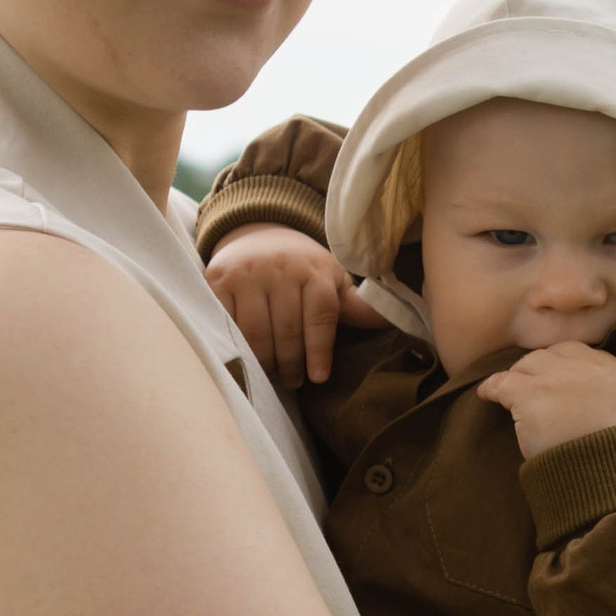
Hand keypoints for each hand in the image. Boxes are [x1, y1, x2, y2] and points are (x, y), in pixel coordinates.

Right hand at [206, 228, 383, 386]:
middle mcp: (281, 268)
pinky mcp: (217, 280)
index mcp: (315, 270)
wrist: (258, 232)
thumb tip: (398, 324)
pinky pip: (225, 321)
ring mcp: (247, 273)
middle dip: (291, 363)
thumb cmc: (303, 267)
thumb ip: (358, 306)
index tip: (318, 378)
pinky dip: (234, 344)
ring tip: (272, 376)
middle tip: (294, 383)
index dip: (319, 350)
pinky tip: (243, 359)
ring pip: (255, 330)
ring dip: (264, 361)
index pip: (320, 316)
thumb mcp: (332, 280)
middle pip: (286, 328)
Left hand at [477, 341, 615, 459]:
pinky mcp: (532, 394)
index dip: (559, 365)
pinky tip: (486, 394)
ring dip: (520, 379)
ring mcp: (557, 378)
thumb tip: (579, 395)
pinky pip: (503, 383)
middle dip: (538, 369)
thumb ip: (606, 395)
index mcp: (614, 371)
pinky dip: (492, 388)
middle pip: (550, 355)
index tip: (551, 379)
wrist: (609, 475)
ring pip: (528, 364)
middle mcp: (587, 367)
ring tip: (511, 395)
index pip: (577, 352)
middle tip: (530, 390)